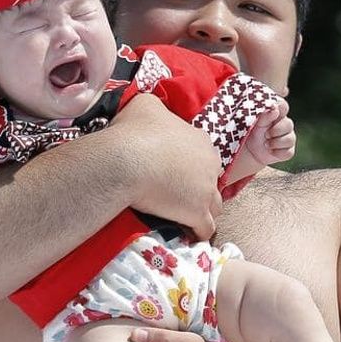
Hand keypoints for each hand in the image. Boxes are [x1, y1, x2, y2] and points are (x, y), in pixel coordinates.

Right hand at [111, 95, 222, 239]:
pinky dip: (197, 233)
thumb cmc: (133, 131)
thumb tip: (153, 111)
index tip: (175, 170)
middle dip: (199, 187)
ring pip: (214, 205)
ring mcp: (206, 190)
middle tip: (179, 194)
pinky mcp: (197, 214)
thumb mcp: (145, 106)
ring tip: (185, 216)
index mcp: (199, 139)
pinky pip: (205, 229)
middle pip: (211, 179)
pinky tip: (188, 235)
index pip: (202, 153)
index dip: (190, 163)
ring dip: (202, 210)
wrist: (126, 160)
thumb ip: (156, 109)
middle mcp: (209, 164)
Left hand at [245, 97, 295, 167]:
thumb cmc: (250, 130)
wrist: (248, 149)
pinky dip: (278, 152)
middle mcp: (284, 124)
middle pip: (289, 124)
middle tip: (266, 134)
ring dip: (277, 142)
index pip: (283, 106)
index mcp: (276, 113)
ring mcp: (287, 137)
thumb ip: (264, 115)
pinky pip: (288, 152)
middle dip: (277, 130)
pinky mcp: (287, 151)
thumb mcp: (254, 121)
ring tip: (266, 144)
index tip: (272, 112)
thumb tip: (274, 109)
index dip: (279, 107)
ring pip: (290, 139)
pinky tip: (270, 151)